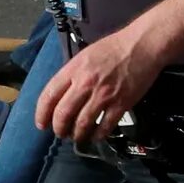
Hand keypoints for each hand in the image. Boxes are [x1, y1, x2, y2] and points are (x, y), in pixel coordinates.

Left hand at [37, 29, 168, 146]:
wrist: (142, 45)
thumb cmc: (113, 47)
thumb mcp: (85, 55)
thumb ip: (72, 74)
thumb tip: (63, 94)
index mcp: (73, 70)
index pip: (49, 96)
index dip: (42, 114)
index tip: (41, 124)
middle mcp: (85, 83)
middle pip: (63, 113)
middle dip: (59, 128)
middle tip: (61, 133)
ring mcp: (103, 95)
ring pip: (83, 123)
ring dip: (77, 134)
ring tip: (77, 137)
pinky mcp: (121, 103)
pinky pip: (106, 126)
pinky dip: (98, 135)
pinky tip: (96, 136)